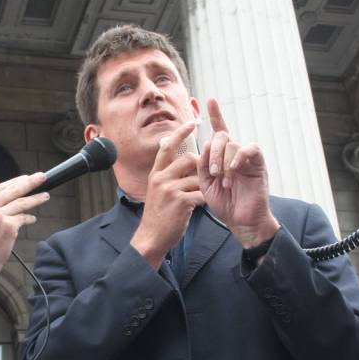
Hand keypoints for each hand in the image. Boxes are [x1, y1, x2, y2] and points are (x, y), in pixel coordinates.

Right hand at [0, 173, 48, 275]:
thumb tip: (11, 196)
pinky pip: (24, 217)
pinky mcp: (8, 226)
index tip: (27, 177)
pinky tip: (32, 219)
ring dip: (36, 199)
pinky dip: (29, 218)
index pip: (0, 187)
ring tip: (45, 196)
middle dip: (30, 182)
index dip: (16, 181)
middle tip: (42, 177)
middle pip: (13, 190)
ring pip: (22, 202)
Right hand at [131, 121, 204, 268]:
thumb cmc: (158, 215)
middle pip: (188, 159)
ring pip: (197, 177)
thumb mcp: (157, 191)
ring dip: (205, 186)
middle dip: (201, 165)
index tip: (193, 122)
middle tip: (207, 175)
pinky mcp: (180, 201)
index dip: (181, 133)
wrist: (151, 237)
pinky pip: (201, 193)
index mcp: (155, 173)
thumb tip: (182, 160)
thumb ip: (167, 176)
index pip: (168, 146)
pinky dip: (206, 199)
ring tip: (204, 194)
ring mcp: (170, 189)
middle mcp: (160, 178)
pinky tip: (203, 205)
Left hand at [198, 99, 278, 246]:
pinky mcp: (258, 163)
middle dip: (213, 152)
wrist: (241, 221)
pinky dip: (239, 157)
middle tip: (212, 173)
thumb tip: (202, 148)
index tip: (207, 100)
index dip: (214, 115)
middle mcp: (234, 153)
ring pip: (232, 143)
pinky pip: (249, 149)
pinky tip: (234, 170)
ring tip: (224, 181)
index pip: (217, 130)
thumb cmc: (225, 203)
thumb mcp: (205, 183)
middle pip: (221, 135)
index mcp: (221, 156)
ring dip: (223, 162)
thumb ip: (202, 164)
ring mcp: (247, 158)